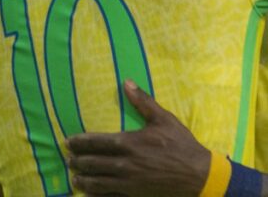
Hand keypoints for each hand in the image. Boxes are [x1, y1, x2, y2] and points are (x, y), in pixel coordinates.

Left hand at [66, 80, 210, 196]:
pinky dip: (96, 195)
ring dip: (83, 180)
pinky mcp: (133, 195)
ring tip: (75, 178)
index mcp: (129, 143)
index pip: (97, 142)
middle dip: (78, 161)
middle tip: (69, 159)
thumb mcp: (164, 119)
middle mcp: (124, 164)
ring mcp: (127, 183)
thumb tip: (127, 83)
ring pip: (97, 183)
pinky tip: (89, 194)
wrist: (198, 175)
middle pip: (93, 163)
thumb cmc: (181, 145)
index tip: (69, 141)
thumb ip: (143, 102)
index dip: (81, 142)